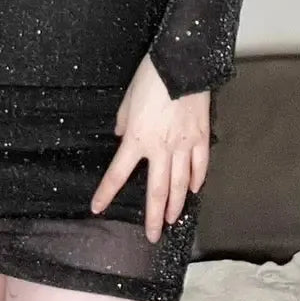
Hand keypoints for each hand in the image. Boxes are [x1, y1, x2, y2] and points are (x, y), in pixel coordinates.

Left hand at [90, 54, 209, 242]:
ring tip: (173, 220)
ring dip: (176, 205)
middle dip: (154, 217)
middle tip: (153, 236)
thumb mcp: (127, 99)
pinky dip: (197, 180)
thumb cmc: (151, 78)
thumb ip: (123, 121)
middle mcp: (160, 148)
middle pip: (157, 191)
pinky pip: (200, 165)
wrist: (181, 64)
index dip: (107, 193)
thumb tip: (121, 134)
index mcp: (137, 139)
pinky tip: (194, 190)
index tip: (98, 208)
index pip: (118, 173)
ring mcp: (184, 145)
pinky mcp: (201, 137)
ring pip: (180, 184)